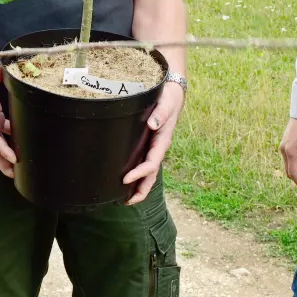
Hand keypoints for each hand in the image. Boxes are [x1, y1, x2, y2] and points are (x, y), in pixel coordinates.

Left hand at [123, 80, 183, 204]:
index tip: (125, 179)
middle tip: (127, 202)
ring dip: (138, 187)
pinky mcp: (148, 145)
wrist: (173, 94)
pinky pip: (143, 164)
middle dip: (141, 190)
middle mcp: (158, 148)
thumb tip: (153, 125)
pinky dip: (136, 176)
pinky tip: (125, 182)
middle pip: (151, 175)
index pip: (151, 163)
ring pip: (147, 173)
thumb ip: (160, 114)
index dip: (139, 173)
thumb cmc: (169, 99)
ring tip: (124, 200)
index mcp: (162, 141)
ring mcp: (153, 148)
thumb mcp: (166, 104)